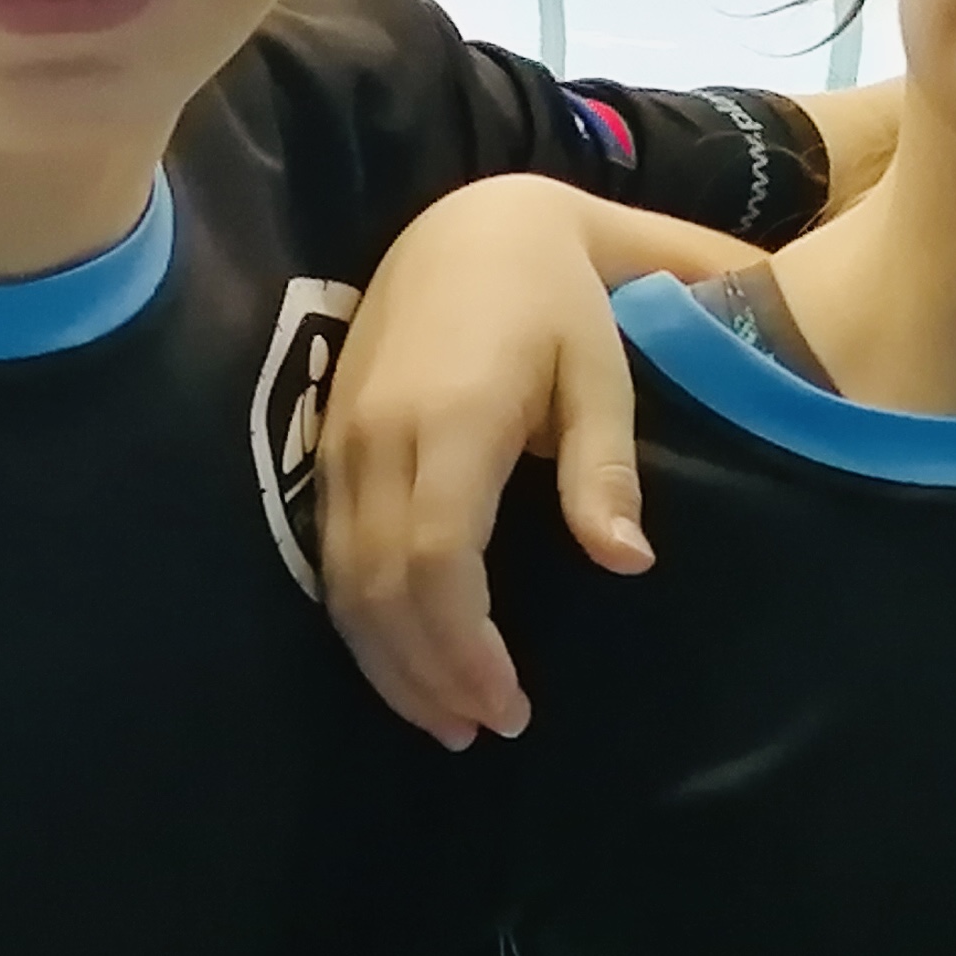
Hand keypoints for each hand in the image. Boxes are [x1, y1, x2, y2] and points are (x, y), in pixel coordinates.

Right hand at [320, 178, 650, 748]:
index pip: (434, 559)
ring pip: (342, 582)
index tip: (509, 705)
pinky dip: (363, 622)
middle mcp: (379, 436)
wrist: (471, 224)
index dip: (464, 647)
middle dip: (426, 675)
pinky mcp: (328, 446)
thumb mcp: (601, 370)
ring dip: (388, 662)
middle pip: (379, 588)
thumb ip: (605, 468)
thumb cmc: (557, 299)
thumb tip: (627, 563)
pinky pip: (330, 555)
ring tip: (447, 720)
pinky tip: (406, 660)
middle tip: (485, 731)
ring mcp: (342, 441)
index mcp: (451, 417)